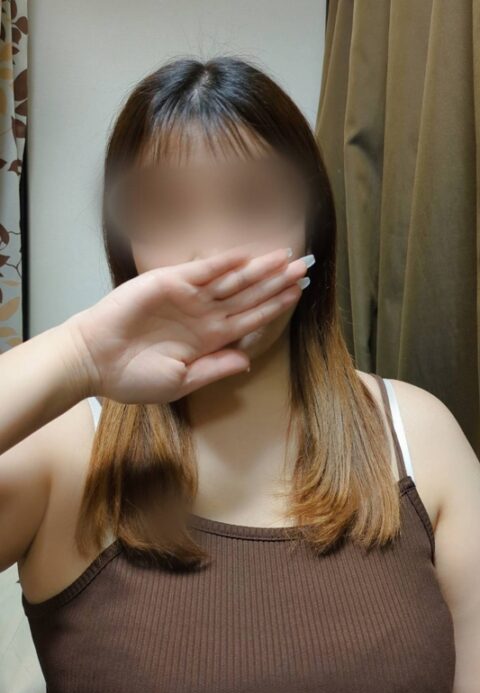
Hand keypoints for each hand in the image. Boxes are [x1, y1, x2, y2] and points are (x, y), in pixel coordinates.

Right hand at [66, 244, 308, 403]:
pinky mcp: (169, 282)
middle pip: (248, 295)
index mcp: (209, 339)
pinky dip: (225, 260)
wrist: (95, 363)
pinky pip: (203, 269)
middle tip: (304, 266)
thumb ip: (215, 369)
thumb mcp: (180, 381)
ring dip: (259, 268)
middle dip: (276, 281)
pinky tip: (250, 253)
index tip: (298, 293)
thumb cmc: (133, 377)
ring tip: (287, 256)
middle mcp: (203, 315)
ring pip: (232, 279)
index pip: (250, 319)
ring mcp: (188, 296)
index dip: (275, 306)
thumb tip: (247, 361)